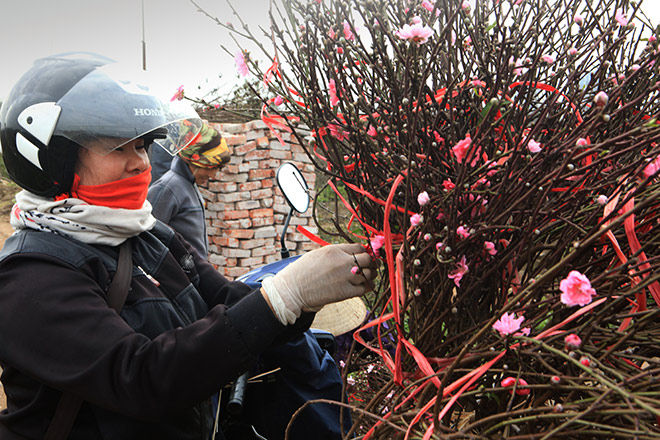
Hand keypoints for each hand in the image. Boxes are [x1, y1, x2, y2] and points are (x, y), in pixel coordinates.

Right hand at [261, 243, 376, 324]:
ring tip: (367, 277)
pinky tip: (363, 287)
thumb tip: (353, 254)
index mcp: (335, 250)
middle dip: (371, 262)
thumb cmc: (303, 272)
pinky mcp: (346, 292)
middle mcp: (343, 262)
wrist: (293, 290)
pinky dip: (367, 287)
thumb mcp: (318, 254)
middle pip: (368, 259)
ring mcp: (345, 277)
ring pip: (369, 274)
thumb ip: (337, 253)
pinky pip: (365, 288)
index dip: (364, 252)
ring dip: (370, 275)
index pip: (360, 247)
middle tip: (370, 266)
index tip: (363, 257)